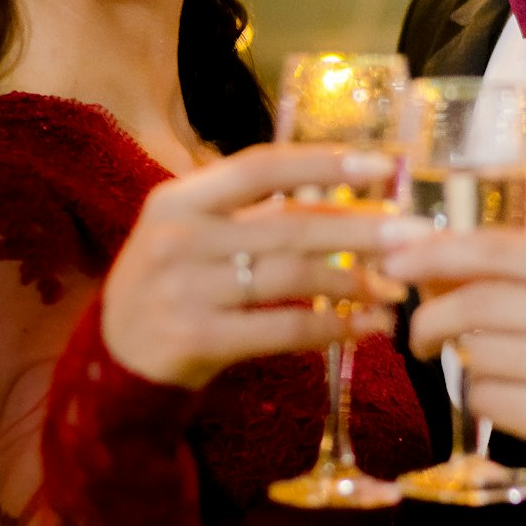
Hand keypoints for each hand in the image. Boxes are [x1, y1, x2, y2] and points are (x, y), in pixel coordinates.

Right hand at [102, 145, 405, 387]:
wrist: (110, 362)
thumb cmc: (173, 285)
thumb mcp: (192, 233)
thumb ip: (253, 211)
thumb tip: (350, 194)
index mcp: (179, 198)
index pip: (261, 165)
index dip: (324, 162)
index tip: (383, 164)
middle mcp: (178, 238)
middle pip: (289, 225)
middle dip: (362, 229)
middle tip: (415, 233)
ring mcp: (185, 290)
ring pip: (292, 278)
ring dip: (355, 283)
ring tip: (396, 287)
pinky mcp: (196, 339)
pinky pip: (281, 329)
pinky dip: (330, 327)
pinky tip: (365, 327)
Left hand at [381, 223, 525, 514]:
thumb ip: (504, 276)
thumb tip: (419, 258)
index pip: (496, 248)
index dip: (434, 254)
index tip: (392, 262)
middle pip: (479, 301)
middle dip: (430, 317)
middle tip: (415, 335)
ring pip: (477, 353)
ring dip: (462, 365)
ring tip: (488, 371)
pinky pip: (488, 399)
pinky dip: (479, 399)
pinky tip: (505, 401)